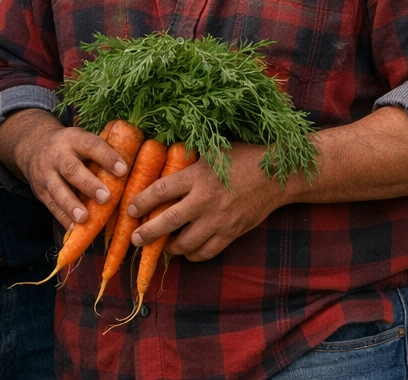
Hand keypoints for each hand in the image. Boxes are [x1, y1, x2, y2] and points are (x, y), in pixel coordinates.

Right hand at [0, 111, 129, 227]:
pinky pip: (51, 206)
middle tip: (106, 197)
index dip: (106, 156)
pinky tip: (75, 229)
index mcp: (74, 139)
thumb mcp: (82, 139)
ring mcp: (46, 174)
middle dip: (89, 184)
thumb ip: (102, 150)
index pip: (91, 145)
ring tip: (85, 218)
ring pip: (58, 190)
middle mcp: (58, 156)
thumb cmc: (71, 146)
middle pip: (72, 169)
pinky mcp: (40, 192)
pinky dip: (63, 218)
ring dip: (72, 205)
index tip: (123, 169)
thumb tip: (133, 165)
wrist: (32, 146)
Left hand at [125, 143, 285, 261]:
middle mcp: (205, 200)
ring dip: (170, 247)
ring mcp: (219, 220)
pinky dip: (194, 255)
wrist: (278, 175)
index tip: (129, 209)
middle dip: (147, 233)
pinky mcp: (231, 233)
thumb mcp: (214, 151)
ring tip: (162, 246)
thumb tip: (163, 158)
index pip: (161, 191)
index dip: (141, 202)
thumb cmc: (244, 157)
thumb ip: (190, 160)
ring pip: (186, 243)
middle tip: (135, 238)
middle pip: (167, 222)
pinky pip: (207, 252)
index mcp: (198, 176)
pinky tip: (188, 251)